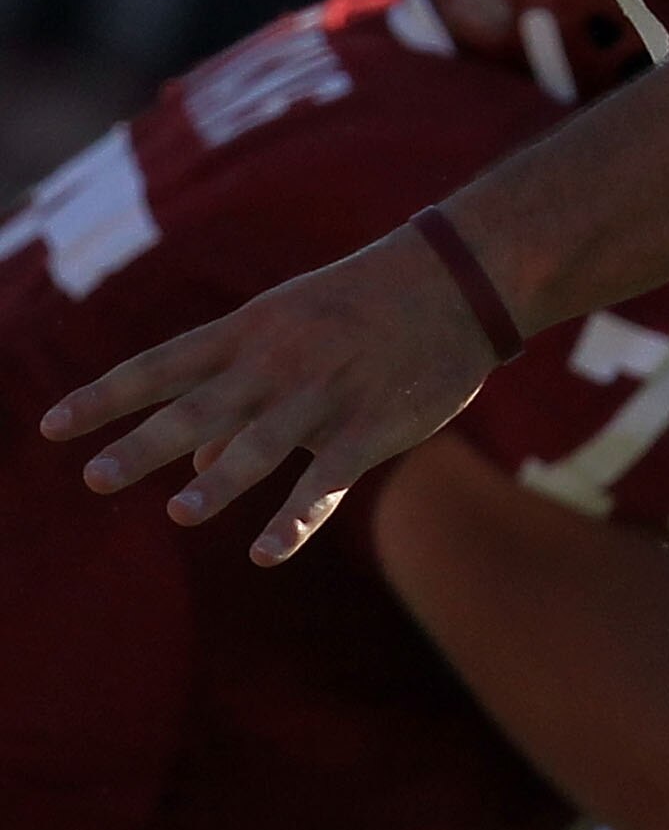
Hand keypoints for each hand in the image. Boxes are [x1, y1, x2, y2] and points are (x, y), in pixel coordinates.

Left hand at [39, 223, 498, 564]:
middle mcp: (276, 362)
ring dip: (221, 479)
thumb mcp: (289, 331)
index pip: (160, 366)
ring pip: (263, 441)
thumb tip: (195, 465)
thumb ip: (238, 396)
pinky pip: (327, 478)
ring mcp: (324, 393)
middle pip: (199, 406)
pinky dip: (297, 516)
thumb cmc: (361, 306)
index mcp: (249, 332)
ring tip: (180, 513)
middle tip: (94, 478)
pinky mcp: (370, 426)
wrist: (456, 278)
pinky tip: (266, 551)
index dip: (105, 397)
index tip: (51, 426)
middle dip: (144, 443)